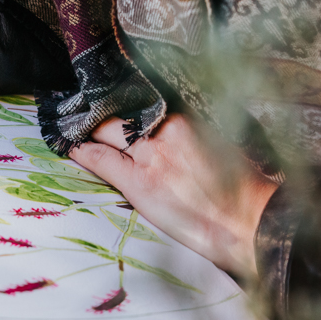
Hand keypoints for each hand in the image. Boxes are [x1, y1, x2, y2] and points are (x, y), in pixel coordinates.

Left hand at [68, 115, 278, 279]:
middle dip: (102, 111)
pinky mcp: (140, 181)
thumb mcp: (219, 147)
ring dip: (88, 127)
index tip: (111, 96)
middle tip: (84, 107)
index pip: (144, 101)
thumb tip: (170, 135)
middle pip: (123, 112)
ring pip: (107, 130)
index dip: (124, 101)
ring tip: (70, 123)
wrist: (250, 222)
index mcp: (187, 119)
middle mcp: (167, 129)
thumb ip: (190, 136)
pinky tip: (71, 146)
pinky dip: (84, 151)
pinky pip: (101, 159)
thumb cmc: (243, 192)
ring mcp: (152, 154)